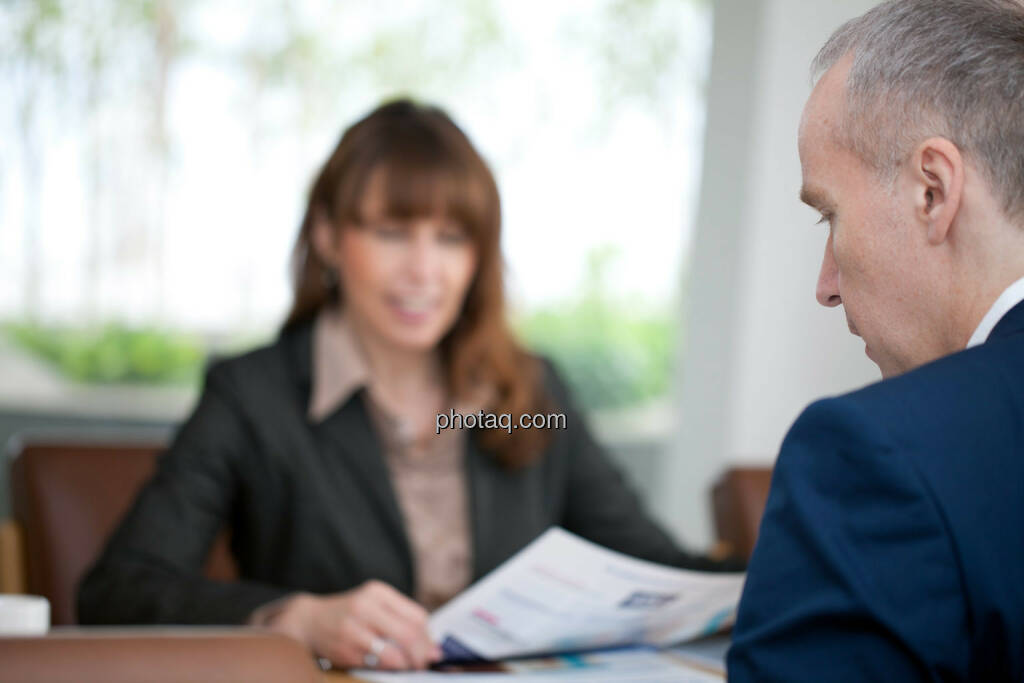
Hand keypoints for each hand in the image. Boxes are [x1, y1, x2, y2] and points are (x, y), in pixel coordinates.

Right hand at [264, 581, 441, 669]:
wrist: (308, 621)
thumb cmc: (349, 614)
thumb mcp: (374, 604)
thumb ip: (401, 618)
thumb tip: (432, 646)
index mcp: (377, 592)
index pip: (416, 616)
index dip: (428, 637)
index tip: (432, 649)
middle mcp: (366, 607)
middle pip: (409, 635)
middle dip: (422, 654)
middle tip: (424, 663)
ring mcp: (354, 629)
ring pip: (395, 653)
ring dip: (407, 665)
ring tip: (409, 667)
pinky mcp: (346, 650)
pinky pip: (377, 664)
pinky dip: (389, 669)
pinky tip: (391, 668)